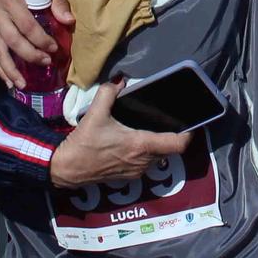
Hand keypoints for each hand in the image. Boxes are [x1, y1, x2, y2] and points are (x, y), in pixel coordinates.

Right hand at [0, 0, 72, 89]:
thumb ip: (58, 0)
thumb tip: (68, 21)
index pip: (26, 25)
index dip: (40, 39)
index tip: (54, 48)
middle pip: (12, 39)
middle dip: (30, 54)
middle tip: (46, 62)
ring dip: (11, 69)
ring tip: (23, 85)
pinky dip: (0, 68)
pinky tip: (9, 82)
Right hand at [49, 83, 188, 188]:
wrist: (67, 168)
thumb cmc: (84, 143)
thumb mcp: (95, 113)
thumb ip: (108, 92)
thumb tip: (119, 80)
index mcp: (141, 145)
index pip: (177, 144)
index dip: (189, 134)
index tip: (190, 122)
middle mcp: (144, 161)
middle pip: (169, 149)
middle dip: (171, 136)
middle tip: (168, 119)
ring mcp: (137, 171)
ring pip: (158, 157)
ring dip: (158, 145)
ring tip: (152, 128)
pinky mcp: (129, 177)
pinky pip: (147, 163)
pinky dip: (147, 153)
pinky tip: (137, 141)